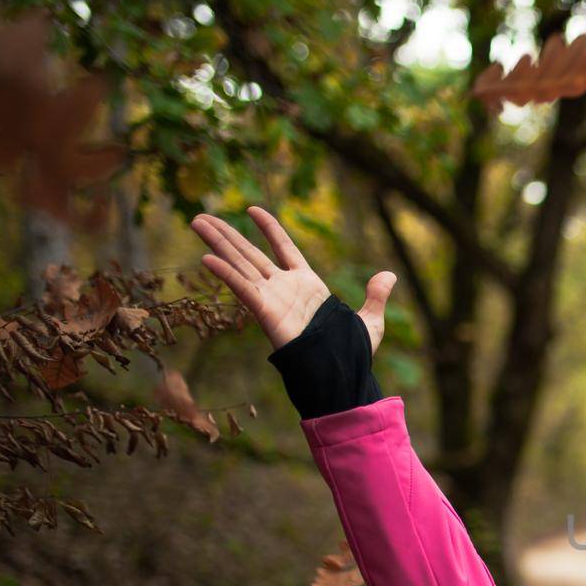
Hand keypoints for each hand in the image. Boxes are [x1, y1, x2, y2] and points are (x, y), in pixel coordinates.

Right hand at [188, 205, 396, 352]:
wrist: (340, 376)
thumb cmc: (351, 354)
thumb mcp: (370, 321)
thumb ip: (375, 297)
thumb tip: (389, 275)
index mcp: (307, 284)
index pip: (284, 248)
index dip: (269, 229)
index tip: (252, 209)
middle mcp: (284, 287)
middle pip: (250, 253)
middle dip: (227, 234)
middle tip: (201, 216)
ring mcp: (273, 297)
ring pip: (240, 263)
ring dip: (218, 243)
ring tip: (196, 221)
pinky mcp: (266, 311)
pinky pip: (243, 288)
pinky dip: (226, 274)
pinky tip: (207, 258)